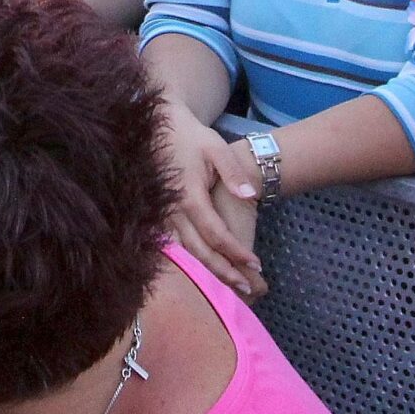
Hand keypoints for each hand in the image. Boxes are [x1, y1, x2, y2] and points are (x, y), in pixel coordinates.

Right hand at [157, 99, 264, 297]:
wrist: (161, 127)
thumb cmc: (192, 137)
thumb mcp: (216, 148)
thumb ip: (232, 172)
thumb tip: (249, 195)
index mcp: (189, 196)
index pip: (216, 234)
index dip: (236, 252)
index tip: (255, 265)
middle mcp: (173, 211)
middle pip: (199, 252)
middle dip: (224, 271)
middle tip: (246, 286)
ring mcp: (163, 216)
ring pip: (185, 253)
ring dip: (207, 271)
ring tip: (229, 285)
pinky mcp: (159, 217)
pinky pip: (174, 247)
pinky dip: (190, 262)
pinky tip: (203, 273)